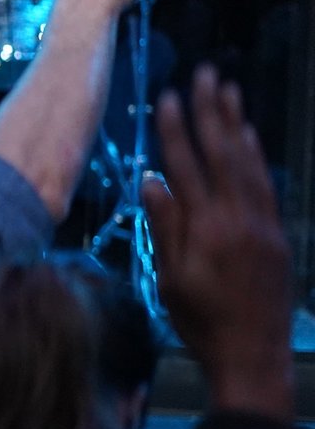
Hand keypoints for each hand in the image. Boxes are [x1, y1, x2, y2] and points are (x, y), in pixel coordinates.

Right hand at [143, 65, 293, 420]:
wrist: (254, 354)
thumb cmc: (201, 321)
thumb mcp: (170, 278)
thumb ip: (164, 226)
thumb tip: (152, 181)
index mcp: (206, 229)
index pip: (187, 166)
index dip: (176, 130)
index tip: (168, 97)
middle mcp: (238, 218)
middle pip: (223, 153)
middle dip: (212, 111)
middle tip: (206, 74)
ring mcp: (262, 224)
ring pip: (249, 163)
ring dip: (237, 124)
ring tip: (230, 91)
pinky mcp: (276, 234)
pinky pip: (266, 183)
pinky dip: (256, 155)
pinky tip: (248, 137)